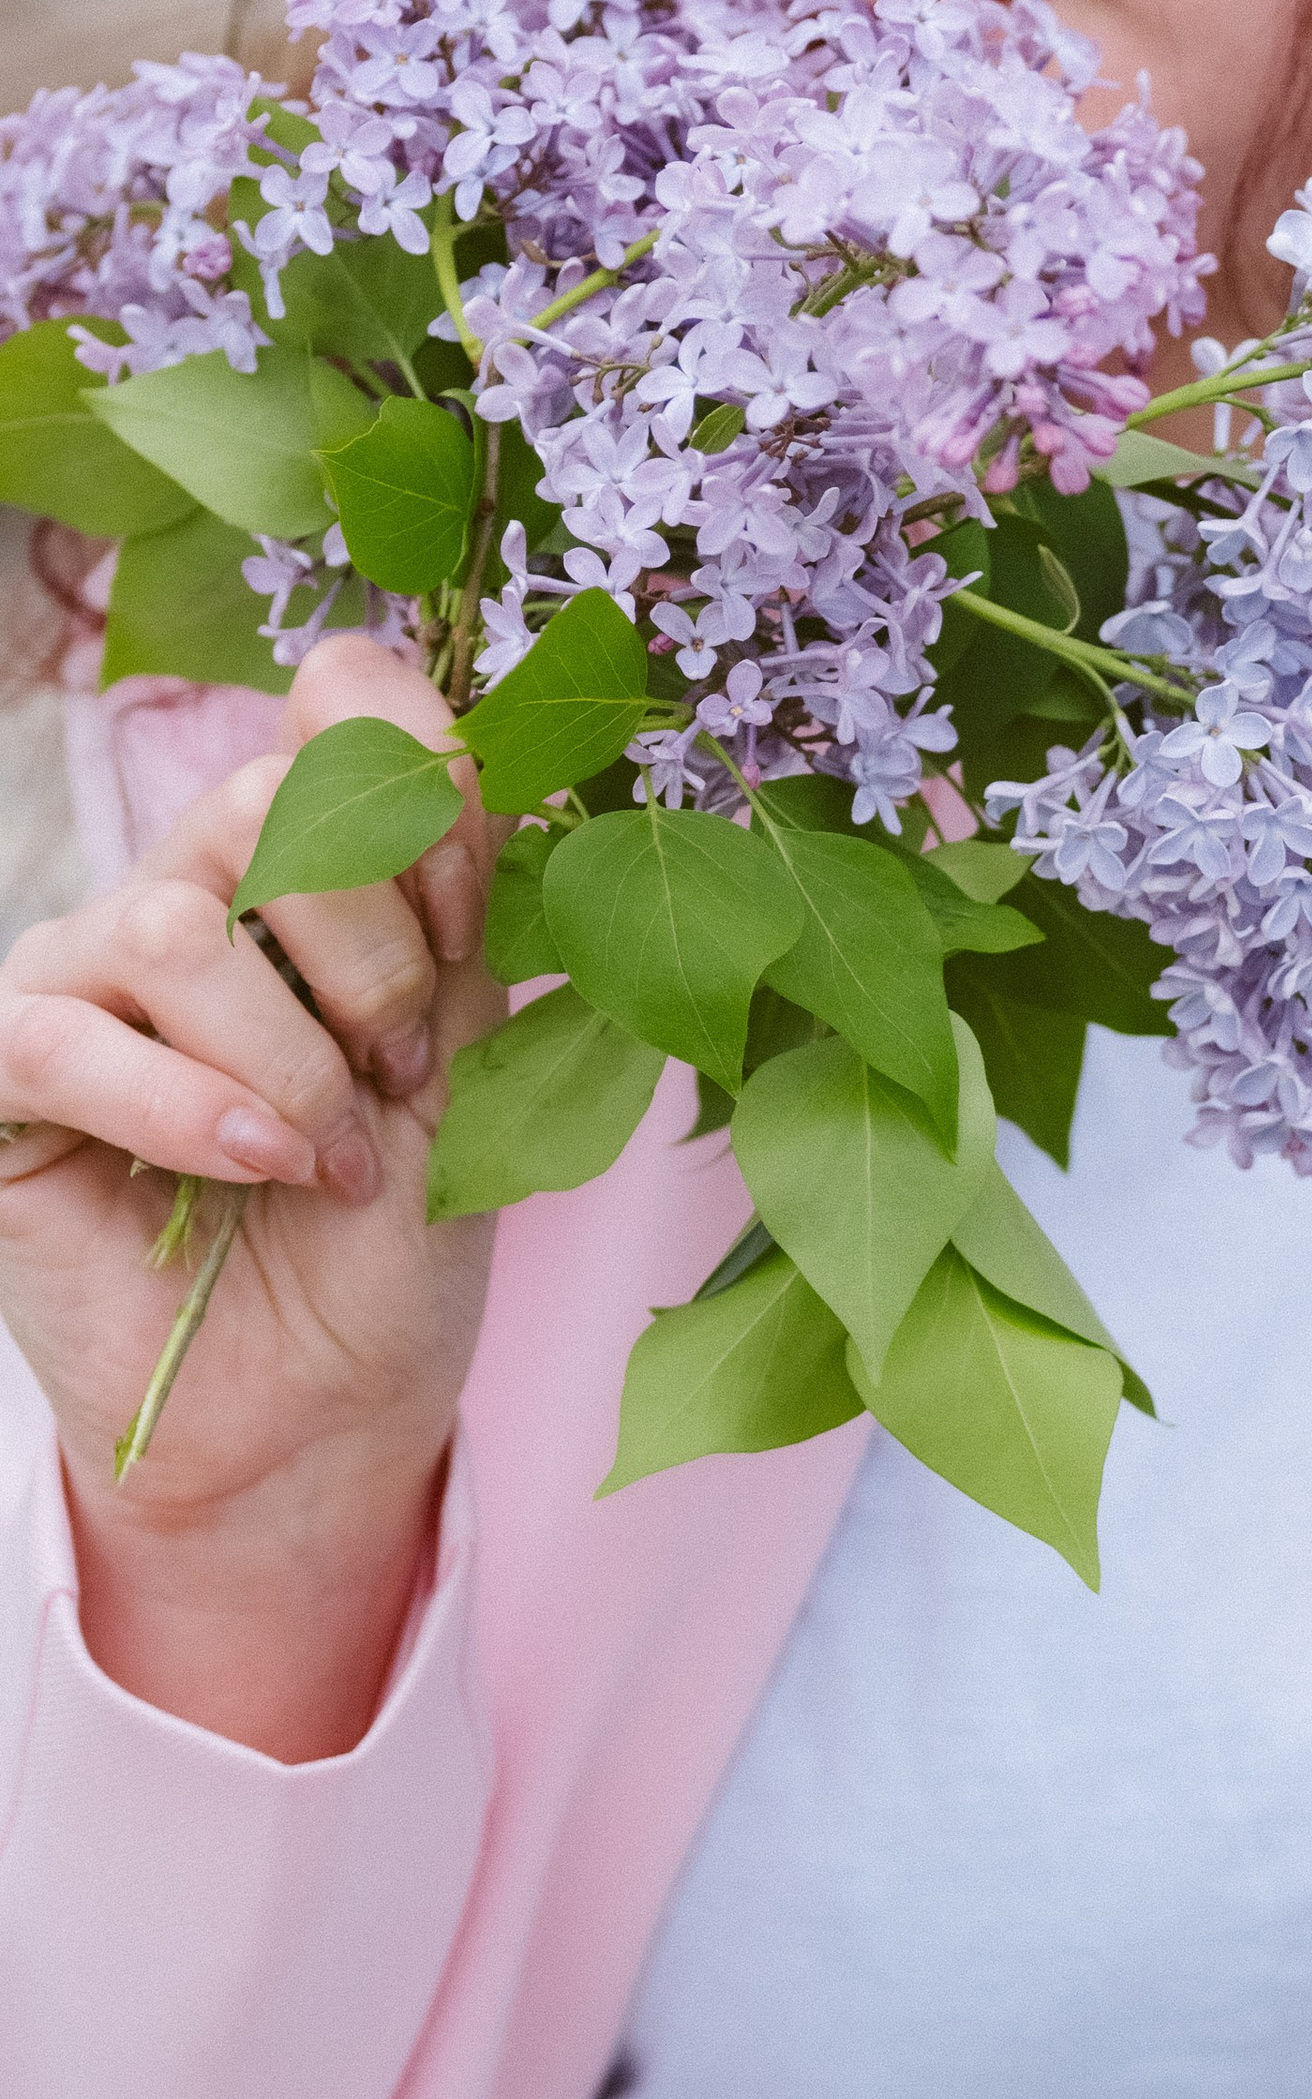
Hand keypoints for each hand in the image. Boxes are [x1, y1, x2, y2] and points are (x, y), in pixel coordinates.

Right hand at [0, 636, 504, 1755]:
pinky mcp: (4, 1077)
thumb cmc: (399, 1223)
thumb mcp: (477, 1047)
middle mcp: (188, 885)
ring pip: (181, 928)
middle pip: (272, 805)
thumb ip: (466, 903)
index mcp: (311, 852)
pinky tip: (266, 1165)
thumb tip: (463, 753)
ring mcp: (83, 974)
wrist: (329, 1400)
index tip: (473, 911)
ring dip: (295, 1057)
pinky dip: (194, 1106)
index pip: (342, 698)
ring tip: (339, 1151)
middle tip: (408, 1075)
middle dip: (378, 956)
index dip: (422, 779)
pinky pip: (75, 1039)